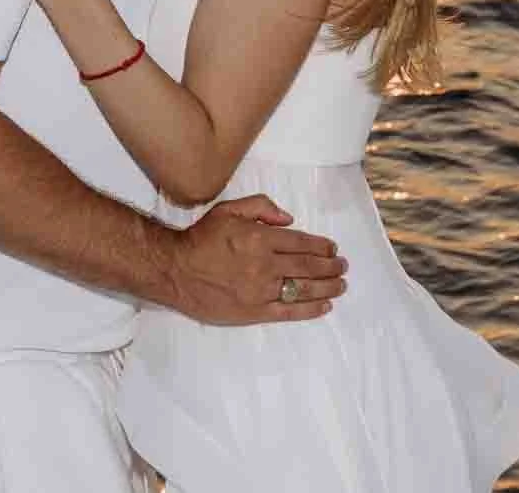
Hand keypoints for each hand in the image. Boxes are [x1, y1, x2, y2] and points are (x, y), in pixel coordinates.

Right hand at [162, 194, 347, 325]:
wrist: (176, 270)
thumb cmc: (202, 238)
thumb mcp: (228, 210)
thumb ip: (261, 206)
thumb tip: (289, 219)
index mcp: (260, 238)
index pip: (301, 242)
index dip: (321, 246)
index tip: (332, 248)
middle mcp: (265, 264)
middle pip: (308, 266)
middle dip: (331, 266)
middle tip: (342, 266)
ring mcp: (262, 290)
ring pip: (304, 289)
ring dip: (328, 287)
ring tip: (341, 285)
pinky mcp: (256, 311)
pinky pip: (290, 312)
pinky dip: (310, 309)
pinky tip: (324, 306)